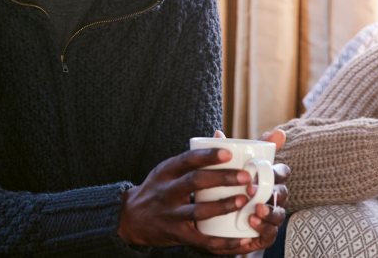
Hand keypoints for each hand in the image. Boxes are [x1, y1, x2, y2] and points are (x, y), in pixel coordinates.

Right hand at [117, 131, 286, 253]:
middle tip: (246, 176)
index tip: (229, 153)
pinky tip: (241, 239)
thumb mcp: (168, 169)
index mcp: (166, 171)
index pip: (187, 159)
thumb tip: (221, 135)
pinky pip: (202, 239)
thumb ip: (193, 156)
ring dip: (222, 206)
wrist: (131, 217)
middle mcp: (166, 190)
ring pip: (198, 210)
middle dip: (222, 178)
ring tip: (243, 200)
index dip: (207, 156)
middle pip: (194, 181)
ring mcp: (170, 214)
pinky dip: (223, 242)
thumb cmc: (158, 189)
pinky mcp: (177, 234)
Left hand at [209, 130, 289, 254]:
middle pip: (282, 192)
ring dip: (270, 211)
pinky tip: (253, 222)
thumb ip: (223, 153)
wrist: (213, 224)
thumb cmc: (224, 192)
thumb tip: (217, 133)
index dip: (279, 171)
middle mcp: (272, 198)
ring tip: (255, 209)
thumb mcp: (223, 172)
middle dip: (271, 190)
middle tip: (251, 189)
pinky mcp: (264, 235)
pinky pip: (271, 233)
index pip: (281, 173)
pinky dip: (264, 227)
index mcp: (267, 181)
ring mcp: (270, 217)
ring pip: (279, 214)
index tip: (268, 169)